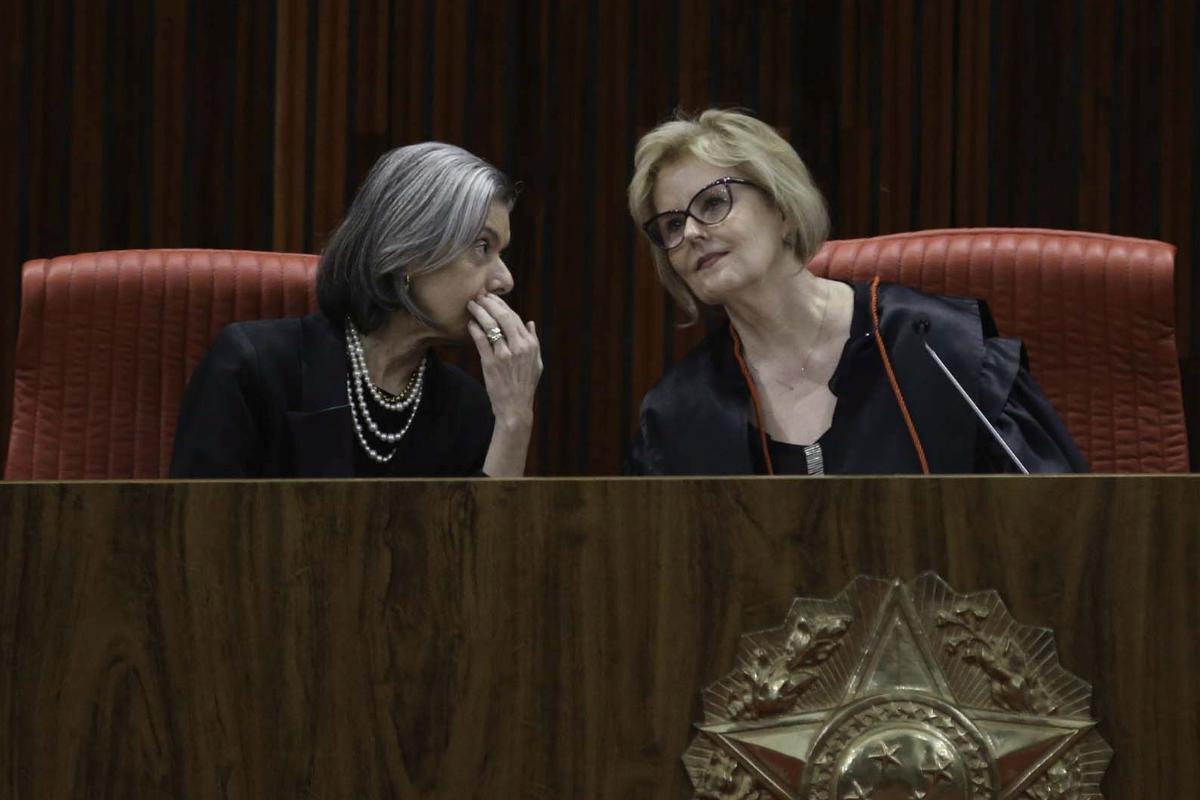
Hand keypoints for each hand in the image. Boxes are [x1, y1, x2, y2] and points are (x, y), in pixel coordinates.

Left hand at [466, 292, 542, 430]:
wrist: (515, 406)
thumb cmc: (525, 385)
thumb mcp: (537, 362)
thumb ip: (534, 341)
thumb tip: (530, 323)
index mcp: (530, 345)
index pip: (515, 317)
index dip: (502, 305)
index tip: (492, 299)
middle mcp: (518, 347)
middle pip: (503, 316)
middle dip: (490, 303)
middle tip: (479, 296)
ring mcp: (504, 354)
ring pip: (491, 325)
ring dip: (479, 311)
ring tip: (471, 305)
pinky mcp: (490, 363)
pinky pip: (480, 339)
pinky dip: (474, 328)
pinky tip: (470, 323)